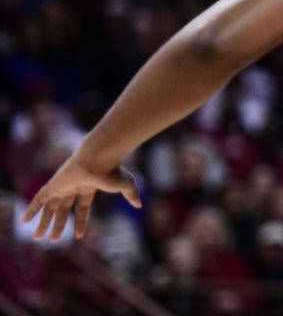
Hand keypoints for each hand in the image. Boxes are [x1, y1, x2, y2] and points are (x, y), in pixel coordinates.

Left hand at [22, 155, 141, 240]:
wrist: (99, 158)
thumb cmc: (113, 171)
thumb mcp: (126, 185)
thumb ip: (131, 195)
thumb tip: (140, 205)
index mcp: (89, 188)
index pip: (82, 208)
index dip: (80, 222)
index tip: (77, 236)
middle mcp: (73, 187)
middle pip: (62, 210)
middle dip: (57, 225)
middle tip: (51, 240)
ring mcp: (62, 186)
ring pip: (49, 208)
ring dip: (43, 223)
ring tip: (37, 238)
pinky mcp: (53, 185)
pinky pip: (38, 199)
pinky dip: (31, 209)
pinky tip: (24, 220)